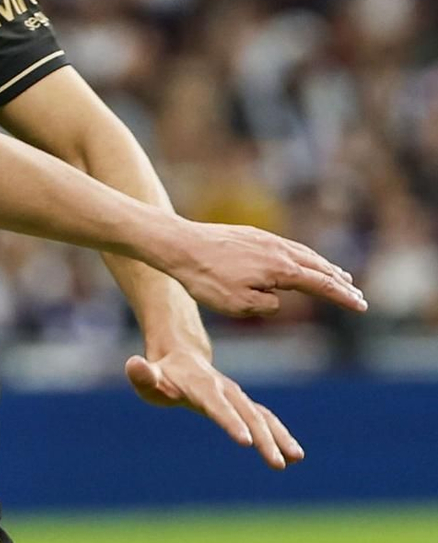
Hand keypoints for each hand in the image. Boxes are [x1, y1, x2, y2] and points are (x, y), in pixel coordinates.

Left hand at [125, 346, 303, 469]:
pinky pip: (266, 419)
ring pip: (263, 417)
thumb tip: (134, 365)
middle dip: (265, 439)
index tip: (246, 442)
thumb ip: (143, 375)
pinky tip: (294, 456)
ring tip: (295, 458)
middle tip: (278, 463)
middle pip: (248, 415)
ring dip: (280, 437)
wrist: (182, 357)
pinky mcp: (243, 405)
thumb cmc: (161, 375)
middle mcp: (225, 390)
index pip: (218, 406)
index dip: (231, 422)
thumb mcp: (148, 376)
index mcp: (202, 386)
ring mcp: (237, 397)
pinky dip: (280, 435)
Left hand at [156, 221, 364, 319]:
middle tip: (357, 295)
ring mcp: (267, 240)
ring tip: (339, 276)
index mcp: (281, 270)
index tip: (361, 306)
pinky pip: (288, 247)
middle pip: (319, 267)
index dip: (343, 297)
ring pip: (305, 255)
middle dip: (340, 283)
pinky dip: (304, 256)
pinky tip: (300, 261)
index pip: (321, 285)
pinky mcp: (253, 236)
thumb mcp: (238, 305)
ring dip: (325, 267)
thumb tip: (278, 302)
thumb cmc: (206, 279)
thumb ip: (266, 306)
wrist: (181, 245)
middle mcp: (280, 250)